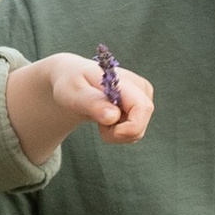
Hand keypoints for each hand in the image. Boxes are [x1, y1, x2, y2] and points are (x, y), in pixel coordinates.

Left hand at [6, 50, 155, 161]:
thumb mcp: (72, 93)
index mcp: (123, 80)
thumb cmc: (71, 84)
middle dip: (119, 134)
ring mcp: (143, 96)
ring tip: (100, 119)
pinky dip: (120, 132)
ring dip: (118, 134)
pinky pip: (135, 130)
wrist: (74, 79)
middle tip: (99, 125)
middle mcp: (139, 87)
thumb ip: (92, 103)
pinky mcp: (141, 106)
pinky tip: (108, 119)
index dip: (128, 128)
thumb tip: (113, 117)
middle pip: (141, 124)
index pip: (142, 108)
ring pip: (138, 131)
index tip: (104, 129)